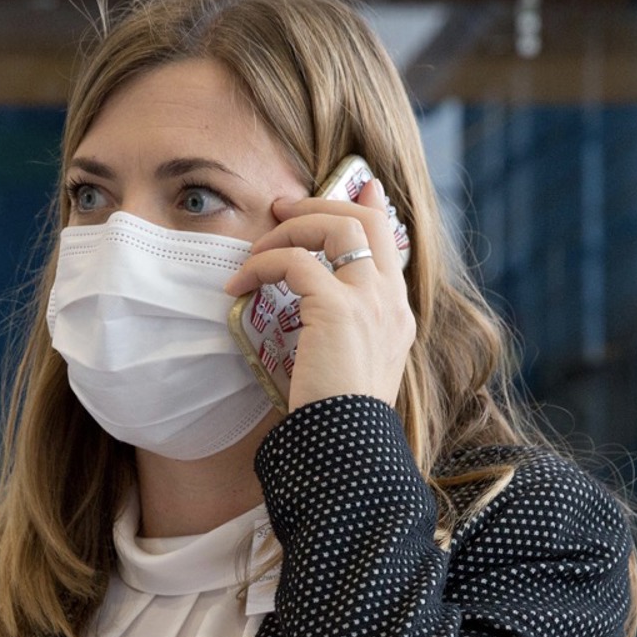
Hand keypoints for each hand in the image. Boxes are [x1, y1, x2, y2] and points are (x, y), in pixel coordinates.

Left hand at [223, 178, 416, 411]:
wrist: (347, 450)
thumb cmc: (338, 422)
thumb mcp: (351, 371)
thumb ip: (342, 337)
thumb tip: (311, 322)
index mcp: (397, 315)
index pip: (390, 242)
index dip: (373, 207)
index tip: (361, 186)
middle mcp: (390, 301)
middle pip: (365, 220)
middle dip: (320, 204)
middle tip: (282, 207)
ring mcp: (369, 301)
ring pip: (335, 227)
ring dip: (289, 228)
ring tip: (256, 250)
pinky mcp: (338, 309)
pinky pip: (295, 263)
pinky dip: (262, 264)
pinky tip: (239, 284)